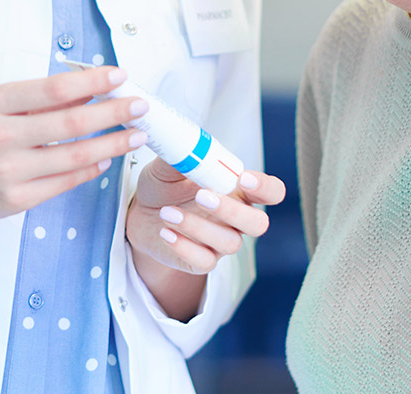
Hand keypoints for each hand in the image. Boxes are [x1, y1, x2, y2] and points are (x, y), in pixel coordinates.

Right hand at [0, 67, 148, 223]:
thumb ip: (39, 98)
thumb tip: (91, 88)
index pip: (55, 88)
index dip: (93, 81)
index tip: (121, 75)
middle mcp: (1, 135)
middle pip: (71, 123)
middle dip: (114, 112)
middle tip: (141, 106)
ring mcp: (8, 171)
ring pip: (74, 157)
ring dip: (112, 144)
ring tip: (135, 135)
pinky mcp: (15, 200)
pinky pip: (64, 182)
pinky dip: (90, 169)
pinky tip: (106, 159)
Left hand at [127, 158, 285, 275]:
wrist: (140, 214)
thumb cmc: (163, 187)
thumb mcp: (167, 167)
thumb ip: (181, 157)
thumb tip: (185, 147)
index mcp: (237, 190)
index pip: (271, 191)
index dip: (265, 187)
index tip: (243, 179)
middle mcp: (235, 219)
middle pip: (258, 224)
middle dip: (232, 211)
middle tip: (201, 196)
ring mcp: (220, 242)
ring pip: (230, 243)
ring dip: (197, 227)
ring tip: (167, 212)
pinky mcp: (201, 261)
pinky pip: (205, 262)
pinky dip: (184, 247)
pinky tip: (165, 232)